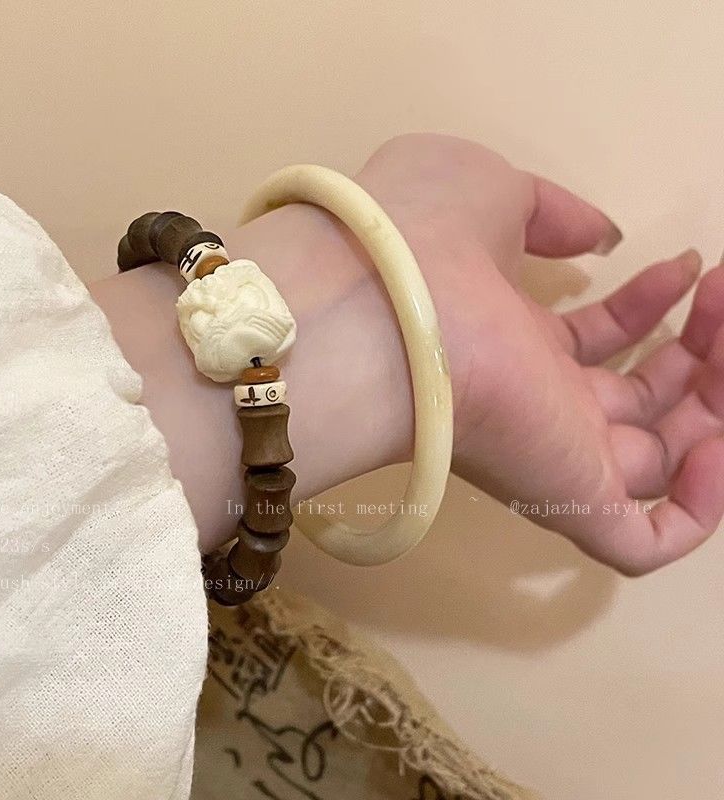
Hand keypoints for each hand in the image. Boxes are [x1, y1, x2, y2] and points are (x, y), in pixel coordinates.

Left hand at [354, 133, 723, 574]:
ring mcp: (553, 453)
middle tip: (718, 295)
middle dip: (693, 349)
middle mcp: (533, 401)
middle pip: (634, 400)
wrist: (383, 301)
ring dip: (714, 406)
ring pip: (656, 462)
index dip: (646, 304)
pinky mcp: (567, 499)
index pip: (593, 339)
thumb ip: (551, 214)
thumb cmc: (426, 237)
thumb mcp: (491, 193)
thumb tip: (600, 236)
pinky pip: (645, 540)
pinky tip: (717, 444)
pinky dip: (699, 506)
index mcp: (510, 341)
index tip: (685, 263)